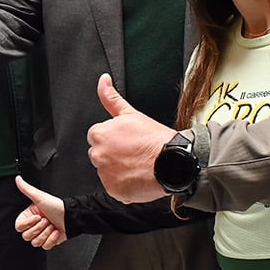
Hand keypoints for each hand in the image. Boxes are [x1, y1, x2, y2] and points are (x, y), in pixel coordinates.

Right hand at [13, 176, 67, 248]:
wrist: (71, 216)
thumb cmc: (57, 206)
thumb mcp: (40, 197)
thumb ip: (26, 189)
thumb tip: (18, 179)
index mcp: (29, 216)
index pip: (19, 226)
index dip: (28, 223)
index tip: (37, 217)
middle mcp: (34, 225)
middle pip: (27, 236)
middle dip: (40, 228)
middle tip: (47, 220)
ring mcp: (41, 234)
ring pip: (36, 242)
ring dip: (47, 233)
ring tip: (52, 225)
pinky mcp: (49, 241)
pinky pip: (45, 246)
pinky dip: (52, 239)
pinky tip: (56, 231)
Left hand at [86, 74, 171, 202]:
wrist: (172, 162)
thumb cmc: (154, 139)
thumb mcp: (131, 114)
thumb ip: (111, 97)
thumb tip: (102, 80)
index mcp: (99, 134)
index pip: (97, 137)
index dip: (114, 139)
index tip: (127, 141)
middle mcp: (97, 155)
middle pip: (100, 154)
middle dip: (113, 154)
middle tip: (134, 153)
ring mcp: (105, 174)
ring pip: (108, 171)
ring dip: (118, 169)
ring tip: (138, 165)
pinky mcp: (113, 190)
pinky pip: (115, 187)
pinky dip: (125, 185)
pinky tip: (138, 177)